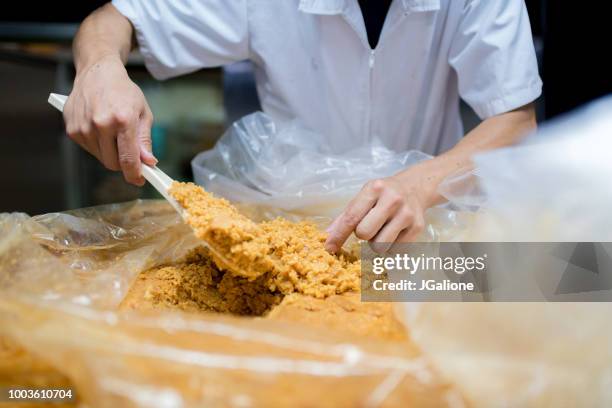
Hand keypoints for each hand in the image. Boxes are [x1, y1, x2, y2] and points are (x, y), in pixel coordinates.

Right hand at [63, 54, 156, 184]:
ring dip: (110, 154)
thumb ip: (145, 140)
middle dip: (123, 163)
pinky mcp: (72, 129)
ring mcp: (83, 127)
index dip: (134, 174)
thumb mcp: (142, 113)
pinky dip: (98, 146)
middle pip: (113, 164)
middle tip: (129, 154)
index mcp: (122, 120)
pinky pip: (89, 149)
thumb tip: (148, 162)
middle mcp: (101, 124)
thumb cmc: (123, 92)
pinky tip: (101, 130)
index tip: (139, 180)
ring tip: (114, 134)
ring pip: (101, 158)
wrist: (97, 72)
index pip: (128, 159)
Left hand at [325, 164, 438, 252]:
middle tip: (369, 227)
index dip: (338, 235)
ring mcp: (407, 214)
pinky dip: (391, 245)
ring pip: (380, 246)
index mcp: (374, 189)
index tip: (329, 248)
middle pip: (364, 234)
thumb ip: (346, 216)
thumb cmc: (382, 195)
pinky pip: (395, 250)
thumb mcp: (364, 197)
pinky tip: (395, 231)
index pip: (351, 217)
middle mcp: (392, 199)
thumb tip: (328, 236)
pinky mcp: (418, 227)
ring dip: (376, 243)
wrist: (414, 188)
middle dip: (362, 235)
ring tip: (382, 229)